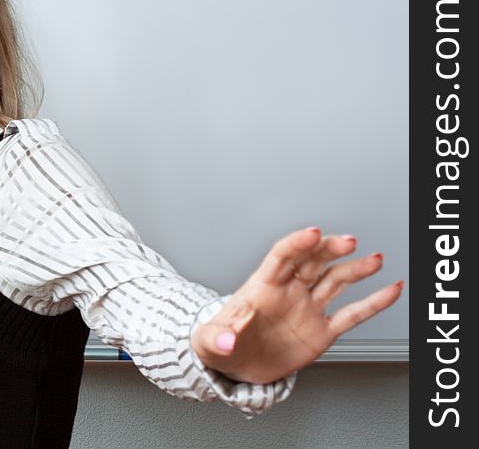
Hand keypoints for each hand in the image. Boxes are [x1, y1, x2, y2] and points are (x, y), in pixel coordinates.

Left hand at [190, 227, 402, 383]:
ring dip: (355, 269)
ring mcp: (307, 309)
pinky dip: (372, 303)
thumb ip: (217, 338)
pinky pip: (351, 314)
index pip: (281, 257)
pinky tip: (390, 290)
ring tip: (374, 259)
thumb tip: (225, 341)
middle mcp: (289, 292)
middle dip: (330, 249)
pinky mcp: (321, 332)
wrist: (236, 367)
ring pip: (335, 281)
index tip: (313, 232)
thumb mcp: (209, 341)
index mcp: (261, 287)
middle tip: (348, 242)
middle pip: (312, 262)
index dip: (297, 243)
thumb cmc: (221, 345)